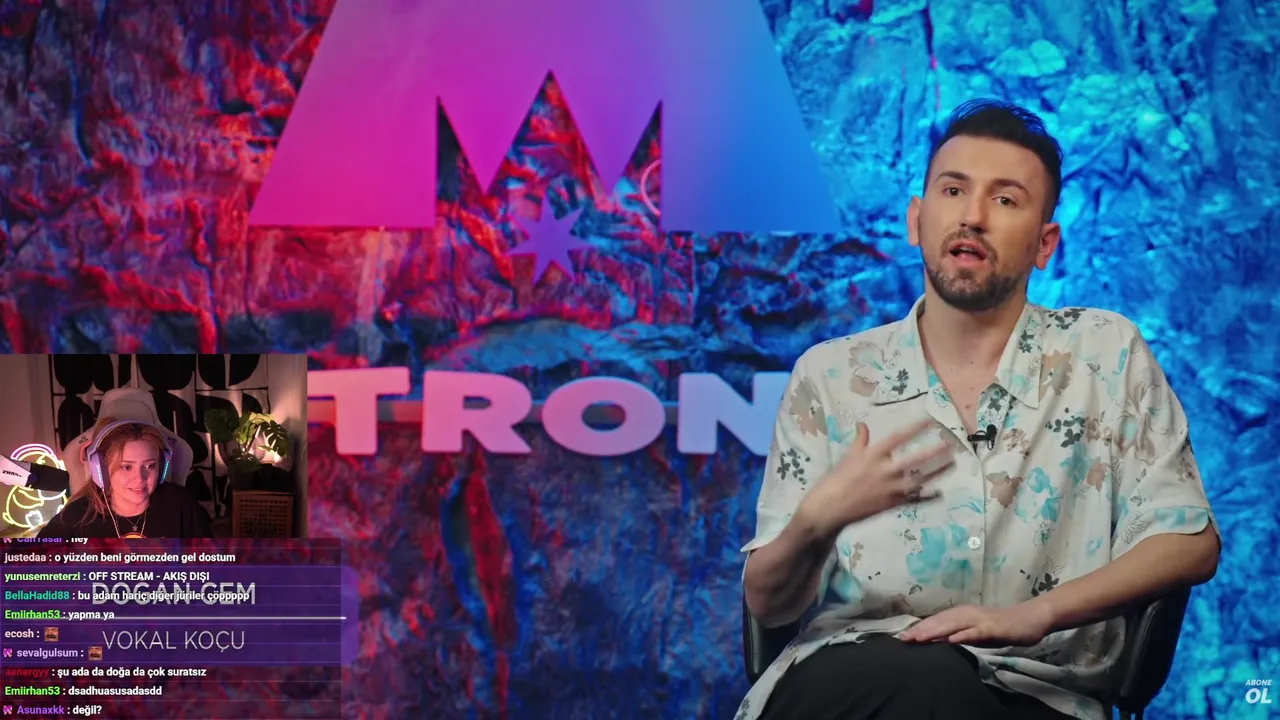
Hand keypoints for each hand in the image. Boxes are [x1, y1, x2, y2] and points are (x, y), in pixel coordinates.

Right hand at [799, 418, 953, 535]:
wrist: (830, 508)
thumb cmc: (836, 480)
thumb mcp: (848, 456)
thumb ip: (860, 440)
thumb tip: (863, 424)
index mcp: (873, 456)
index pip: (899, 438)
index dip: (915, 428)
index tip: (931, 420)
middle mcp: (885, 471)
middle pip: (916, 459)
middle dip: (935, 451)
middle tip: (952, 443)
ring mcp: (891, 489)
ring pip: (920, 479)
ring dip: (938, 471)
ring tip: (953, 463)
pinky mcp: (892, 504)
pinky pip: (914, 499)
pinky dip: (927, 497)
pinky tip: (939, 492)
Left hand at [898, 602, 1054, 646]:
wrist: (1028, 619)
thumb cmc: (1001, 627)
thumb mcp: (975, 633)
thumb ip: (959, 635)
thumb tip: (940, 641)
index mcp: (962, 614)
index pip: (937, 622)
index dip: (920, 629)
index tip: (903, 637)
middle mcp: (967, 614)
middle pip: (941, 622)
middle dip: (921, 630)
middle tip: (903, 639)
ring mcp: (979, 620)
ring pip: (954, 625)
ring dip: (935, 631)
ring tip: (919, 638)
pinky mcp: (992, 628)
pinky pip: (975, 632)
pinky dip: (963, 635)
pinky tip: (951, 640)